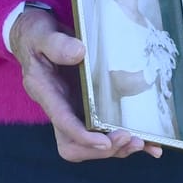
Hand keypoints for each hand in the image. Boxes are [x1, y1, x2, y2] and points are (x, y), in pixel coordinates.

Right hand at [8, 9, 160, 161]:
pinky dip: (126, 141)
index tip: (104, 142)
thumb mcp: (41, 33)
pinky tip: (149, 145)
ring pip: (91, 143)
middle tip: (129, 138)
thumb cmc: (36, 34)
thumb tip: (79, 53)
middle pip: (74, 144)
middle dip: (101, 148)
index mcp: (45, 92)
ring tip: (142, 143)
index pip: (62, 122)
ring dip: (116, 148)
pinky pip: (103, 131)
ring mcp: (73, 109)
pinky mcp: (86, 106)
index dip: (83, 136)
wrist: (34, 35)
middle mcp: (58, 107)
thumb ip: (56, 44)